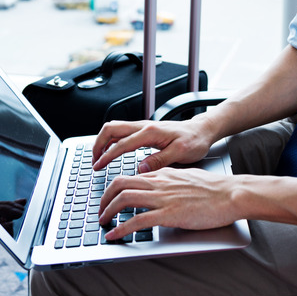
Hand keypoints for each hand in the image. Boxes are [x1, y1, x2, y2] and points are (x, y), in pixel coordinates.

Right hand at [91, 118, 214, 172]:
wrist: (202, 131)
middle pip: (111, 129)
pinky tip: (110, 152)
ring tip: (98, 157)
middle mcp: (144, 126)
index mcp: (151, 132)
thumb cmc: (194, 141)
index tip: (98, 166)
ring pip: (115, 128)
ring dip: (103, 141)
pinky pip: (122, 132)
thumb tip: (140, 169)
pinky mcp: (145, 130)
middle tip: (93, 161)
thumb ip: (160, 160)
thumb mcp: (181, 153)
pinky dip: (111, 141)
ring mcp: (143, 127)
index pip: (121, 144)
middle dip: (98, 144)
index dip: (107, 156)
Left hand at [98, 168, 238, 240]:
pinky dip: (121, 228)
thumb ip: (170, 182)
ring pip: (124, 199)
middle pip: (120, 184)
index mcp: (163, 174)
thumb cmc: (215, 189)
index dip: (115, 188)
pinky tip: (114, 235)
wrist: (231, 194)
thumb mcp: (187, 178)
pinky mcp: (169, 214)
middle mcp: (159, 183)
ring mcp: (163, 198)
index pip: (130, 177)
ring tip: (103, 222)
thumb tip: (160, 188)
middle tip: (100, 211)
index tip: (109, 199)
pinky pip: (137, 221)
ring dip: (108, 212)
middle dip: (104, 198)